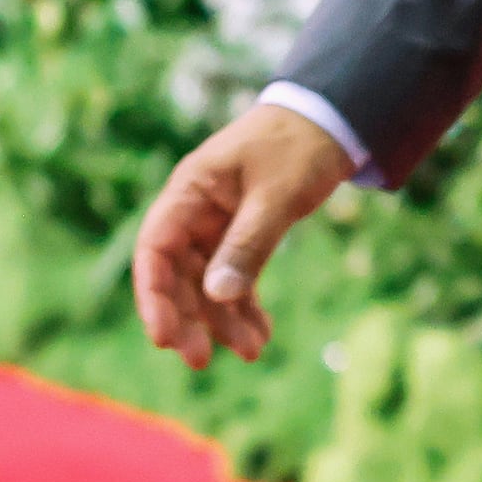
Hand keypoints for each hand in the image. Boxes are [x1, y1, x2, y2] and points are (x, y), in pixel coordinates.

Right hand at [132, 101, 354, 370]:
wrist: (329, 122)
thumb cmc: (297, 147)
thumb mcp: (276, 196)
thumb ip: (248, 244)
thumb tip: (217, 296)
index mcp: (190, 191)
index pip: (155, 248)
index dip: (153, 295)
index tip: (163, 337)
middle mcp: (195, 211)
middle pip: (176, 274)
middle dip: (187, 318)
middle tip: (201, 359)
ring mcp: (216, 226)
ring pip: (206, 284)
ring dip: (221, 320)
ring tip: (251, 351)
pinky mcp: (240, 236)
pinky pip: (233, 279)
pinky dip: (244, 308)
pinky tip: (260, 334)